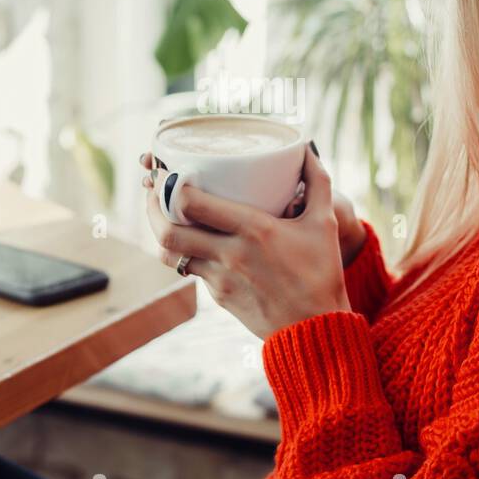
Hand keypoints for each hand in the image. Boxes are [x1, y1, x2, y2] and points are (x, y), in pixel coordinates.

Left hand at [140, 148, 350, 339]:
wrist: (316, 328)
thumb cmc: (322, 273)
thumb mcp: (325, 223)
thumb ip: (316, 182)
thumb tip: (305, 150)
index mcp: (253, 229)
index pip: (192, 204)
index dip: (173, 186)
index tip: (173, 173)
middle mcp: (229, 254)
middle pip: (168, 231)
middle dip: (152, 207)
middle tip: (154, 191)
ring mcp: (219, 278)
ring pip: (170, 254)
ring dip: (161, 232)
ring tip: (162, 215)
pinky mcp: (218, 296)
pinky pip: (191, 269)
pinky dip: (186, 253)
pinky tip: (192, 240)